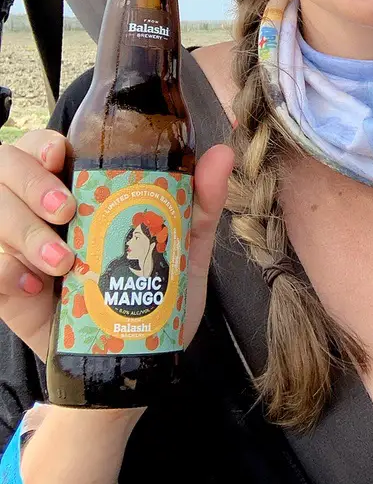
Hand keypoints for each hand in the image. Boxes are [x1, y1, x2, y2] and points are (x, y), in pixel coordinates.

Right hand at [0, 130, 233, 359]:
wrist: (136, 358)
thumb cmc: (157, 294)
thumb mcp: (185, 248)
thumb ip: (201, 201)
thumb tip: (222, 153)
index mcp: (80, 188)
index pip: (44, 146)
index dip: (44, 144)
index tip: (62, 155)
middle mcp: (42, 209)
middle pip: (7, 167)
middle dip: (31, 183)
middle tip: (67, 211)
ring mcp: (20, 246)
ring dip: (24, 229)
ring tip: (64, 261)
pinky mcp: (8, 288)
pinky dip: (10, 271)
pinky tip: (40, 287)